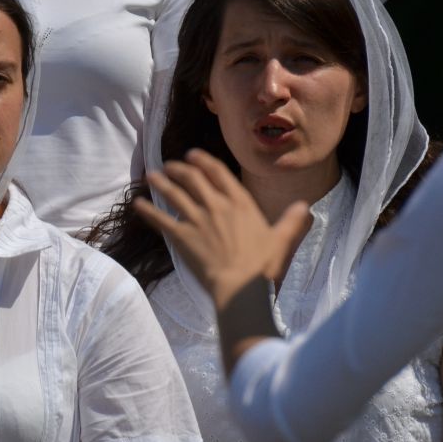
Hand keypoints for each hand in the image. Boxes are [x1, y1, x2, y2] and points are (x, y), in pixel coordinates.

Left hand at [134, 150, 310, 308]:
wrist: (240, 286)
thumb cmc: (263, 266)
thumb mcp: (282, 240)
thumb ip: (292, 221)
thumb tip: (305, 207)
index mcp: (240, 203)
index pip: (218, 173)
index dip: (203, 161)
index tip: (192, 154)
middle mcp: (216, 206)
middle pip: (193, 179)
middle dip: (179, 168)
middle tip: (170, 165)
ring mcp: (197, 220)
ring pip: (174, 194)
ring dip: (161, 183)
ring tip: (152, 175)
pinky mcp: (181, 237)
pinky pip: (160, 219)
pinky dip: (147, 210)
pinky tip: (137, 204)